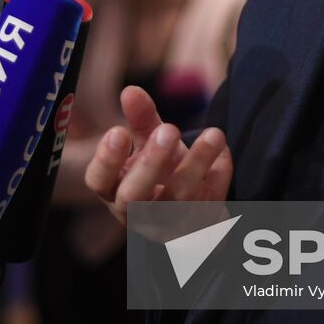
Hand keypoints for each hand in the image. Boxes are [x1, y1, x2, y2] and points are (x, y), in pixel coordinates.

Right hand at [84, 85, 233, 227]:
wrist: (186, 205)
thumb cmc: (158, 167)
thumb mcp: (147, 141)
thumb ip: (140, 118)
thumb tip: (131, 91)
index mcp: (112, 190)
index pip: (99, 181)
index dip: (107, 159)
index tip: (119, 130)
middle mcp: (133, 214)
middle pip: (134, 197)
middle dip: (151, 162)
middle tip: (169, 129)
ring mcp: (165, 228)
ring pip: (178, 201)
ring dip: (196, 165)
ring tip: (214, 134)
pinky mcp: (197, 232)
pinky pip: (210, 206)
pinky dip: (219, 178)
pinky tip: (224, 153)